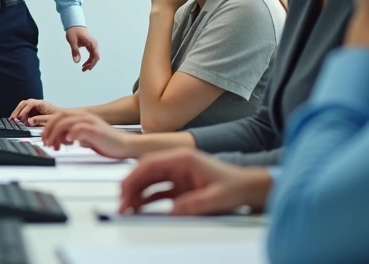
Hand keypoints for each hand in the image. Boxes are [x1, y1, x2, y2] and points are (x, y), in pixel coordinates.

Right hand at [9, 98, 62, 125]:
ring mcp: (35, 108)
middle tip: (13, 118)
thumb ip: (40, 120)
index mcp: (42, 104)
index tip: (21, 116)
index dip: (25, 110)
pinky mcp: (34, 112)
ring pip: (23, 107)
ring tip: (13, 119)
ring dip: (18, 113)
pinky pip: (25, 112)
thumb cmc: (59, 118)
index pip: (30, 104)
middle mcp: (37, 104)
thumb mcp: (50, 119)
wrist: (64, 119)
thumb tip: (30, 121)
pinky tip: (18, 121)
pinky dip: (20, 116)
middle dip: (17, 110)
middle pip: (24, 103)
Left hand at [40, 110, 133, 157]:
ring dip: (56, 134)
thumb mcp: (84, 138)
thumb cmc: (105, 142)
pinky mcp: (96, 130)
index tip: (44, 138)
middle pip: (60, 117)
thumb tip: (58, 139)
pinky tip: (69, 141)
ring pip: (66, 122)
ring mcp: (90, 122)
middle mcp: (84, 116)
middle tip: (46, 142)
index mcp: (81, 116)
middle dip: (49, 129)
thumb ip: (71, 136)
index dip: (48, 127)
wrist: (124, 145)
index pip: (58, 116)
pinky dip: (71, 133)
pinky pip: (80, 128)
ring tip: (54, 145)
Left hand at [66, 26, 99, 70]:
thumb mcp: (72, 41)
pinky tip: (84, 64)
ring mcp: (92, 45)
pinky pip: (91, 55)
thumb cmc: (73, 31)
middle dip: (91, 64)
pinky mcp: (90, 46)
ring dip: (90, 63)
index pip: (96, 55)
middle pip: (96, 57)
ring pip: (94, 57)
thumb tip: (76, 61)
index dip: (93, 63)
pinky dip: (89, 60)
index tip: (88, 68)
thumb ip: (74, 50)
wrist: (74, 24)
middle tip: (84, 70)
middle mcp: (94, 44)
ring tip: (83, 69)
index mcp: (91, 43)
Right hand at [119, 149, 271, 215]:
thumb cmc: (234, 186)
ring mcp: (177, 175)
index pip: (151, 163)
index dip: (134, 176)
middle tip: (122, 203)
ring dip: (136, 193)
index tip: (124, 190)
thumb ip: (194, 204)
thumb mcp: (216, 197)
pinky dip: (146, 199)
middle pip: (146, 172)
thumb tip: (173, 210)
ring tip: (127, 208)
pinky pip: (157, 191)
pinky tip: (139, 208)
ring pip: (149, 181)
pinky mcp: (179, 187)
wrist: (247, 188)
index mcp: (183, 159)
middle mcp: (177, 164)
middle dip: (131, 186)